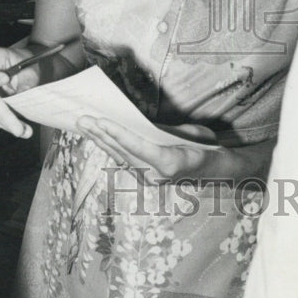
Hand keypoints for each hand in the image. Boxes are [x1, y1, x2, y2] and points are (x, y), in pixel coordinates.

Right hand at [0, 46, 39, 137]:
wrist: (23, 69)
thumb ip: (20, 75)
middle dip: (2, 116)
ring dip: (1, 124)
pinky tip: (9, 125)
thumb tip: (7, 88)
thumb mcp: (28, 66)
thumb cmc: (26, 66)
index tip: (6, 79)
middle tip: (21, 129)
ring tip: (22, 130)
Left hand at [76, 116, 273, 185]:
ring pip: (119, 156)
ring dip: (100, 140)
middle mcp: (155, 175)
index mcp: (168, 164)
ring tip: (84, 125)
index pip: (136, 146)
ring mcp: (149, 179)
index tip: (100, 121)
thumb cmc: (206, 146)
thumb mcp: (190, 133)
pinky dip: (110, 147)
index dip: (116, 133)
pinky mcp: (145, 178)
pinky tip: (98, 136)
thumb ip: (164, 132)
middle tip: (82, 119)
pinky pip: (124, 160)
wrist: (216, 171)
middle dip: (100, 134)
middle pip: (122, 151)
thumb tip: (139, 124)